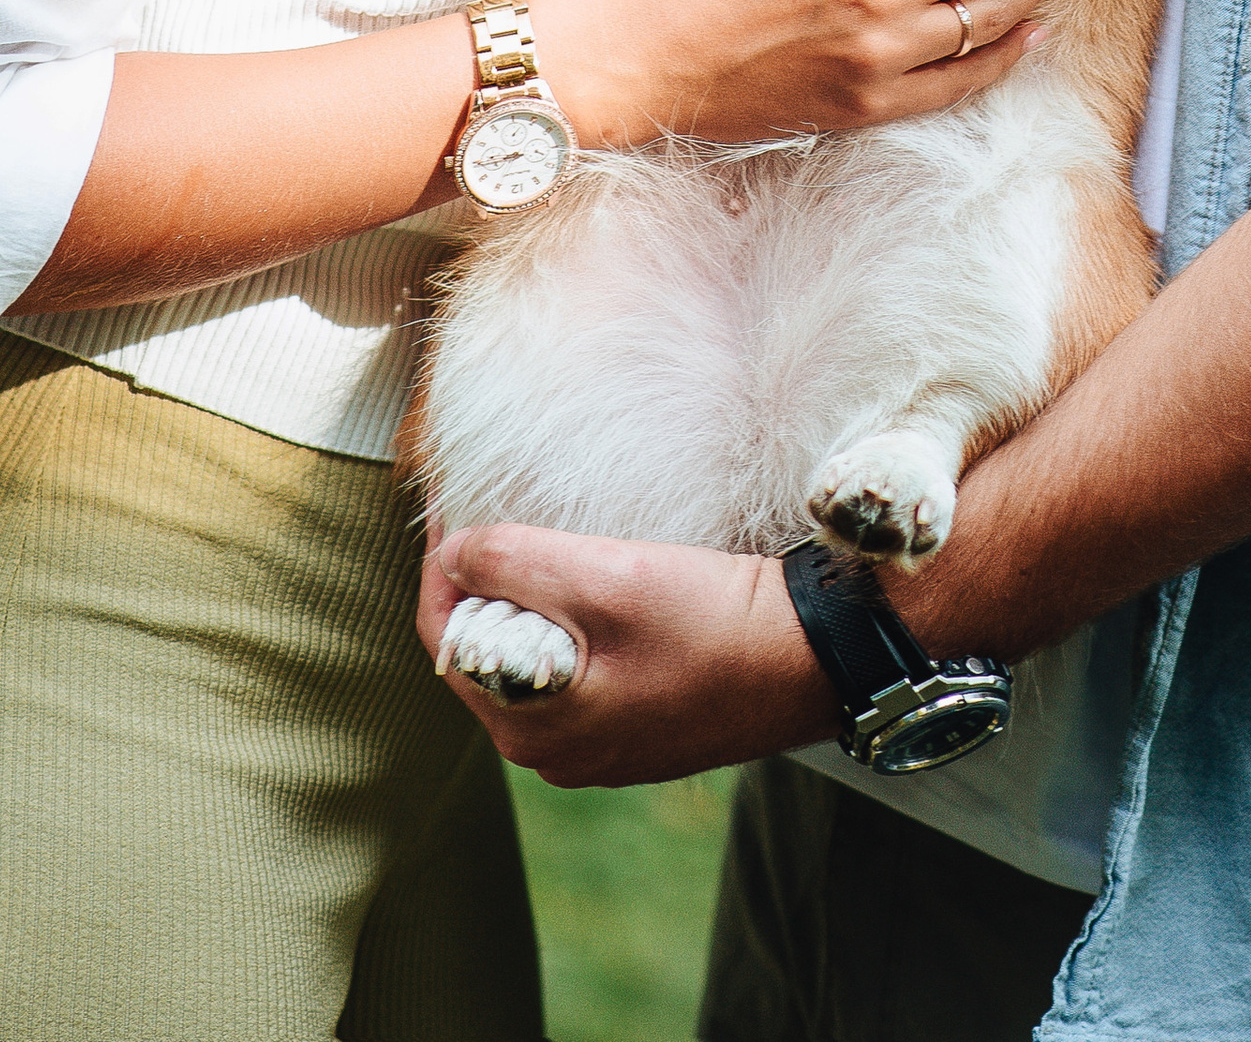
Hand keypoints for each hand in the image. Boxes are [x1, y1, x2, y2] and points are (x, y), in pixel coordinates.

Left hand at [421, 521, 832, 786]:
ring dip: (526, 597)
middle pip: (482, 650)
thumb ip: (511, 563)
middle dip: (483, 579)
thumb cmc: (709, 623)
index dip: (442, 559)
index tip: (451, 497)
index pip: (444, 636)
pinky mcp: (633, 727)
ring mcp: (594, 745)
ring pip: (527, 657)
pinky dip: (568, 621)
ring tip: (545, 536)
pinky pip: (571, 670)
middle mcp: (551, 752)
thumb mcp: (602, 576)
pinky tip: (596, 581)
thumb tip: (451, 552)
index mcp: (530, 728)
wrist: (808, 661)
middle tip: (497, 507)